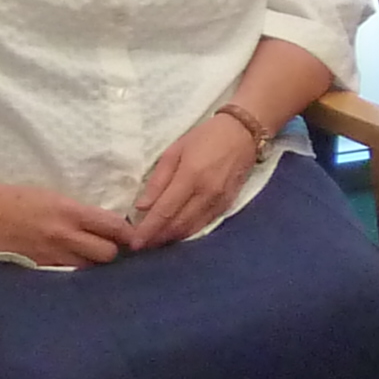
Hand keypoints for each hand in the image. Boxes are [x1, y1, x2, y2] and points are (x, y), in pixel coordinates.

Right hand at [0, 175, 129, 267]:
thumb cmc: (18, 198)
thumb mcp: (54, 196)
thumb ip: (80, 212)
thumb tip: (108, 225)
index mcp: (70, 212)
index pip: (114, 227)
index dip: (129, 234)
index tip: (134, 237)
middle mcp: (64, 235)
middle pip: (108, 254)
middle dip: (114, 252)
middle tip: (113, 248)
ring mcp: (50, 254)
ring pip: (88, 268)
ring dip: (94, 264)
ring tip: (91, 258)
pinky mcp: (37, 266)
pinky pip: (66, 274)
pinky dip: (73, 271)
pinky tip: (72, 266)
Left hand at [125, 116, 258, 249]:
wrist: (243, 133)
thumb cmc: (205, 137)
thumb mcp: (175, 151)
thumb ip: (158, 180)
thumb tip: (141, 207)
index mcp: (191, 177)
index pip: (165, 211)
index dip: (148, 229)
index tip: (135, 243)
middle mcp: (207, 194)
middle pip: (178, 225)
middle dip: (157, 237)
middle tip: (141, 245)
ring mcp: (219, 201)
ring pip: (191, 228)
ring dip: (171, 238)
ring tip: (155, 242)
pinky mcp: (227, 205)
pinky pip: (204, 224)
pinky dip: (188, 232)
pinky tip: (176, 233)